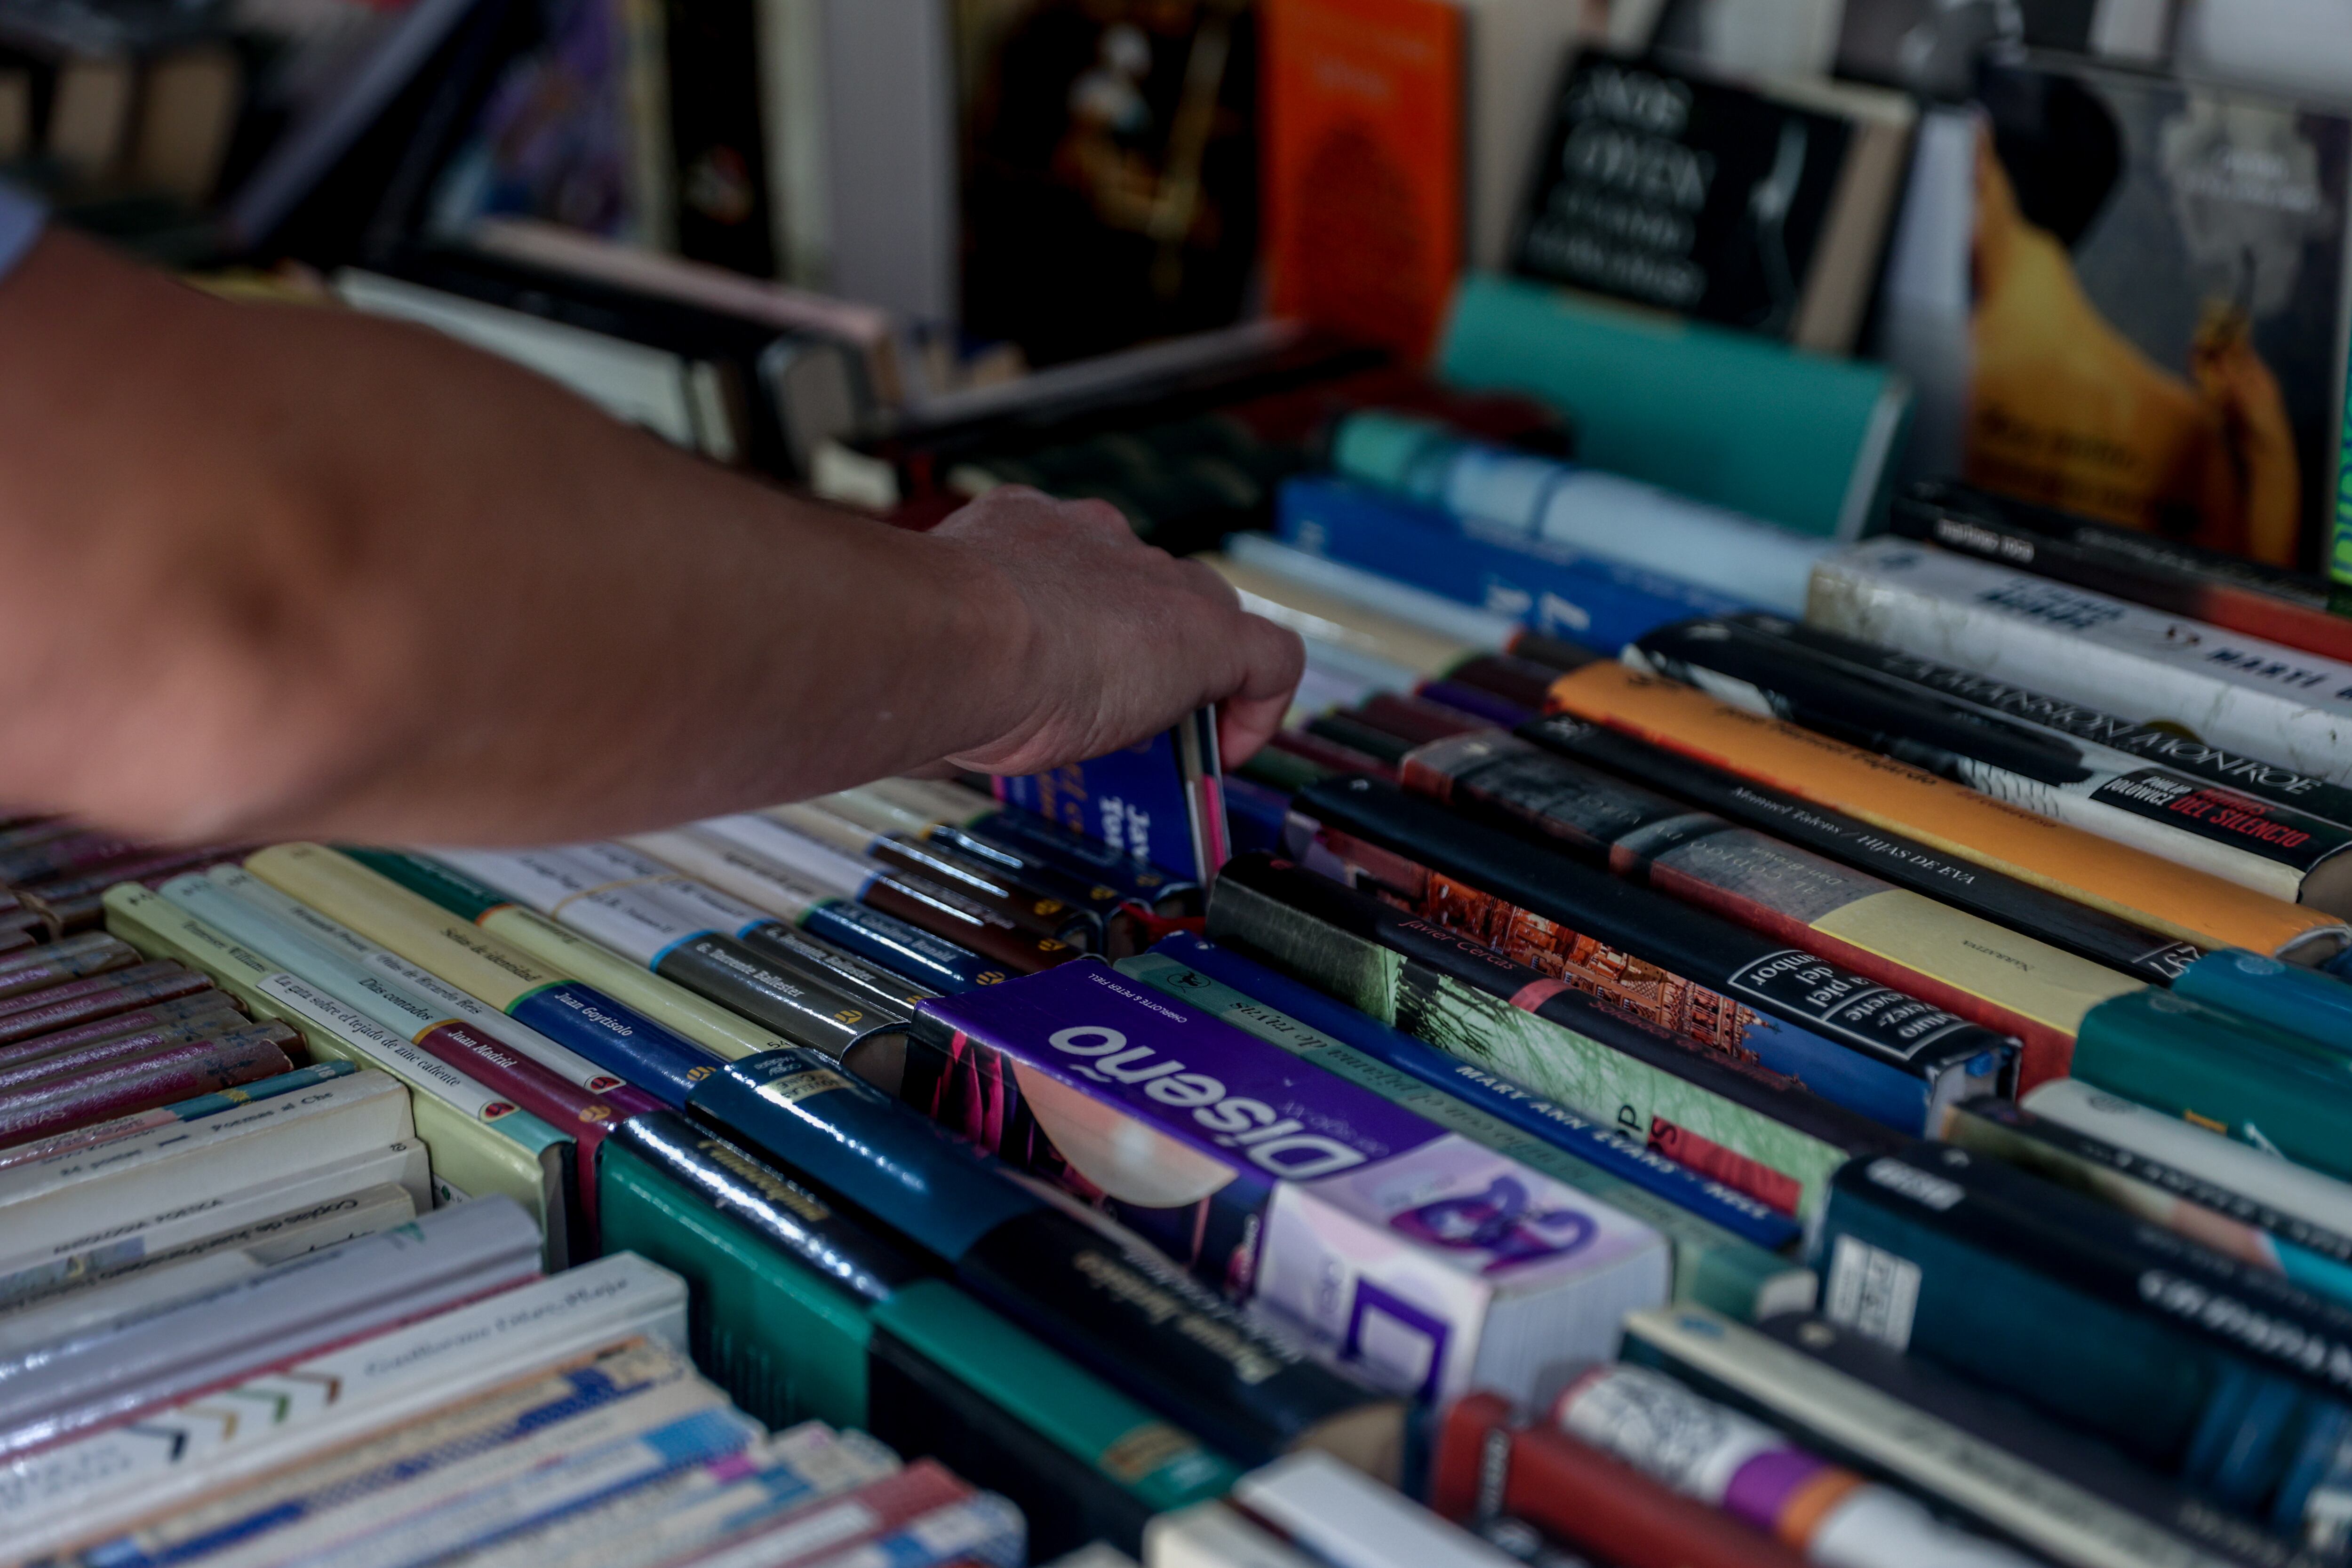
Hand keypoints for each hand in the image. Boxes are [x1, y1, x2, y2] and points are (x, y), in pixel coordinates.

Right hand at [925, 486, 1304, 774]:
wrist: (953, 636)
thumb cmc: (918, 651)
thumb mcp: (932, 653)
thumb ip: (951, 675)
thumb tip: (935, 738)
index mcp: (1018, 533)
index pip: (1069, 568)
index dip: (1072, 623)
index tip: (1059, 670)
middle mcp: (1091, 539)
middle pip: (1141, 588)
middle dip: (1130, 647)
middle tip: (1106, 712)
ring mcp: (1154, 580)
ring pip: (1202, 614)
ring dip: (1187, 674)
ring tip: (1165, 736)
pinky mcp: (1209, 632)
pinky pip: (1269, 660)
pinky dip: (1260, 705)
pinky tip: (1229, 750)